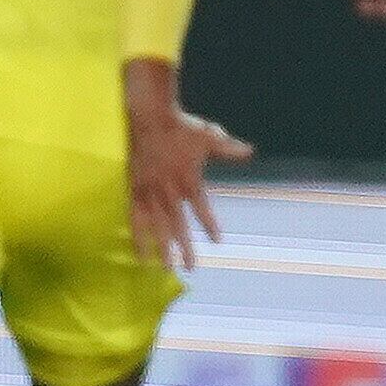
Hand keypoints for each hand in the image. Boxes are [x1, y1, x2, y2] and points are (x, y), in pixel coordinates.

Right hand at [127, 68, 251, 271]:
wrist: (149, 117)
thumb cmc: (181, 126)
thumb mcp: (209, 136)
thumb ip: (228, 148)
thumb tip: (250, 151)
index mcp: (188, 180)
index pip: (201, 208)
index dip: (210, 225)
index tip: (218, 241)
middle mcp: (169, 191)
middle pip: (178, 226)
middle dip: (184, 248)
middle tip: (190, 267)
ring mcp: (150, 192)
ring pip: (156, 226)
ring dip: (161, 248)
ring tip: (164, 268)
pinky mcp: (135, 190)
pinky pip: (135, 218)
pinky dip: (137, 235)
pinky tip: (139, 252)